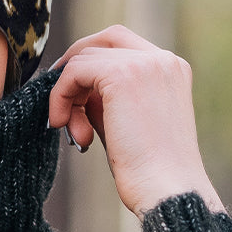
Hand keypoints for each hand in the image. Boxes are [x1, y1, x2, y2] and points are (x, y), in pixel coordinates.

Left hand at [48, 26, 223, 218]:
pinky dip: (60, 96)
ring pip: (84, 59)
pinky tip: (63, 124)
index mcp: (171, 69)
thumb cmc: (148, 168)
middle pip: (103, 40)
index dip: (90, 62)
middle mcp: (163, 60)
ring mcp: (145, 64)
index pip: (122, 44)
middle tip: (60, 100)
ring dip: (68, 94)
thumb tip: (73, 85)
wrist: (166, 191)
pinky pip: (74, 72)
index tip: (73, 93)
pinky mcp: (123, 75)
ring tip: (75, 132)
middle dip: (75, 67)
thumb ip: (105, 96)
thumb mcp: (125, 120)